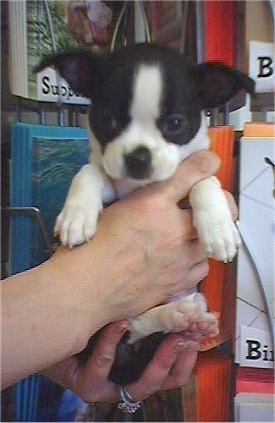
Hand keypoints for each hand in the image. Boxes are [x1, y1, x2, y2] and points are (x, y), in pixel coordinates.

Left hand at [42, 321, 197, 402]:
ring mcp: (110, 387)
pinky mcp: (89, 386)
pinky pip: (104, 367)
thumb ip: (151, 311)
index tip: (200, 331)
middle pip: (167, 382)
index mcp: (142, 364)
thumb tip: (183, 296)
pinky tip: (119, 323)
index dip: (191, 353)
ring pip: (142, 385)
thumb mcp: (128, 313)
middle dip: (181, 359)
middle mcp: (129, 380)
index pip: (177, 370)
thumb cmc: (94, 319)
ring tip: (170, 336)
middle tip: (188, 336)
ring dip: (159, 360)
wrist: (54, 324)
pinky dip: (112, 342)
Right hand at [50, 150, 220, 327]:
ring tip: (192, 233)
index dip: (204, 165)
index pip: (190, 175)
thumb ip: (140, 197)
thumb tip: (154, 191)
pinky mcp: (179, 282)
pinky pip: (203, 267)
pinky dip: (197, 260)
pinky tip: (185, 259)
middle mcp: (173, 228)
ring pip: (209, 239)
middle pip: (213, 209)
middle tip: (208, 202)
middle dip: (216, 202)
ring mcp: (180, 258)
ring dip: (204, 233)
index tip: (208, 162)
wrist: (86, 287)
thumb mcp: (111, 208)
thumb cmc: (90, 245)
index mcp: (153, 203)